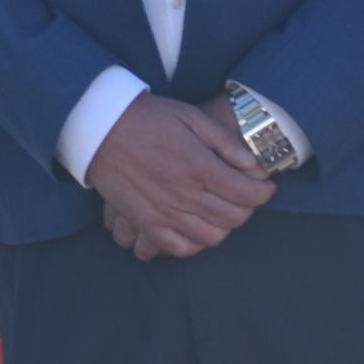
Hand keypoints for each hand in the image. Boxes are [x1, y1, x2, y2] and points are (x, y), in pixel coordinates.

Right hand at [83, 95, 275, 261]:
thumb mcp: (190, 116)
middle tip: (242, 196)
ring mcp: (165, 212)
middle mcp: (186, 195)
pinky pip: (179, 247)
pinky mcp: (145, 222)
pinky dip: (193, 243)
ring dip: (223, 226)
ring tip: (219, 211)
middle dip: (247, 208)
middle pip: (234, 218)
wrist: (98, 127)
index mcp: (200, 167)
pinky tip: (194, 227)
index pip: (249, 195)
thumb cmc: (147, 118)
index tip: (264, 186)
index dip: (264, 192)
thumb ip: (224, 142)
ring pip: (212, 237)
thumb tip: (253, 166)